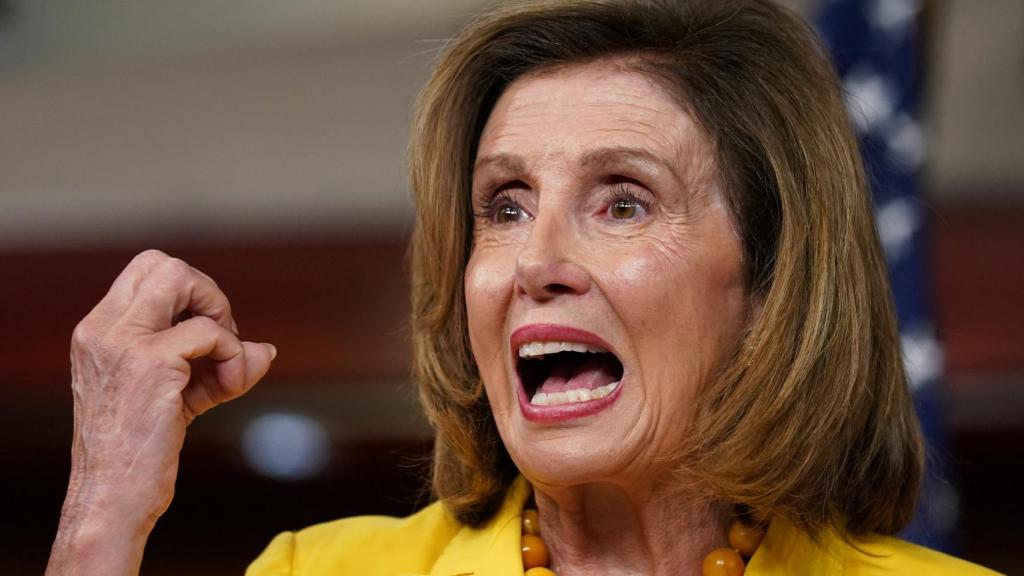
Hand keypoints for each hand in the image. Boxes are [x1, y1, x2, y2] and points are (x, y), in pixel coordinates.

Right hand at [46, 250, 276, 575]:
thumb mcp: (178, 397)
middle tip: (221, 339)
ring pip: (180, 277)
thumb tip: (267, 349)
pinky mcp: (150, 364)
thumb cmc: (141, 451)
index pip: (147, 269)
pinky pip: (210, 331)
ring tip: (224, 362)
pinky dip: (233, 353)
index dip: (191, 291)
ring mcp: (123, 343)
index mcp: (99, 331)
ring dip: (220, 315)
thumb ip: (218, 366)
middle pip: (164, 263)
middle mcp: (103, 329)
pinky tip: (230, 384)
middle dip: (207, 293)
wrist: (113, 498)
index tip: (208, 332)